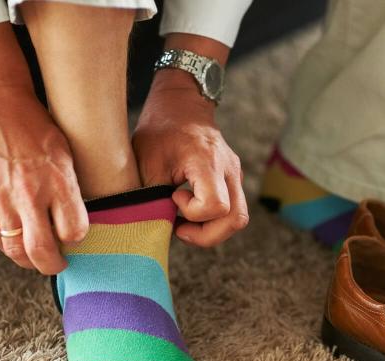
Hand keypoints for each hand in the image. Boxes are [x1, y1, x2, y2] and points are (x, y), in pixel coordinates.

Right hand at [0, 88, 87, 273]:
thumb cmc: (34, 125)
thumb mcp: (65, 152)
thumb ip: (68, 188)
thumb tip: (74, 219)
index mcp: (58, 179)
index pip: (74, 231)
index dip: (77, 240)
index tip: (76, 238)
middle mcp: (29, 193)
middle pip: (42, 251)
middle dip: (53, 265)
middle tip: (58, 263)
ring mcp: (0, 199)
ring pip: (15, 251)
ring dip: (28, 260)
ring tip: (37, 255)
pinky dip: (8, 245)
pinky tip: (17, 241)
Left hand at [132, 73, 247, 246]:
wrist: (182, 102)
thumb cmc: (160, 129)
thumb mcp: (146, 162)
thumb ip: (153, 197)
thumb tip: (153, 228)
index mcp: (207, 161)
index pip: (216, 206)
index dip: (193, 213)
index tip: (173, 197)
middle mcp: (228, 169)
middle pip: (236, 219)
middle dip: (207, 234)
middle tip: (180, 228)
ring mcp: (235, 174)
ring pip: (238, 217)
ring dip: (212, 230)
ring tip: (185, 222)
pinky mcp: (233, 179)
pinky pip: (233, 208)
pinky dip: (213, 219)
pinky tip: (190, 211)